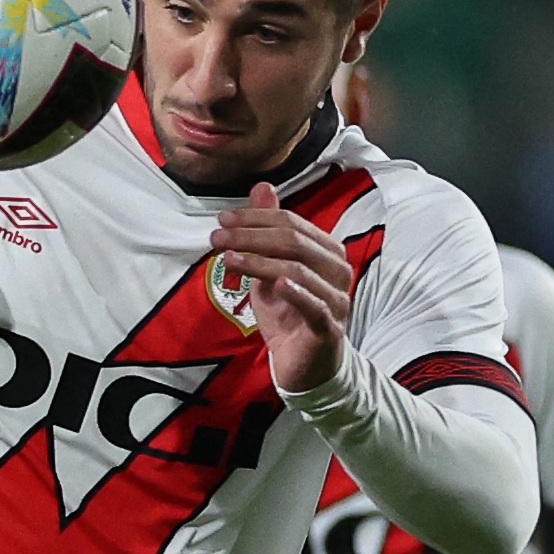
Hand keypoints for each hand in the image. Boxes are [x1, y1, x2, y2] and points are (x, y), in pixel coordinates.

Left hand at [208, 182, 356, 393]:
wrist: (306, 365)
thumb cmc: (290, 316)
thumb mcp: (271, 270)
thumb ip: (267, 232)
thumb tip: (261, 187)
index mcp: (326, 251)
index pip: (291, 223)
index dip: (256, 218)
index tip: (223, 219)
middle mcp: (337, 270)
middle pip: (294, 242)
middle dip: (251, 236)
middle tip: (217, 236)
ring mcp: (336, 298)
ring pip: (299, 270)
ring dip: (260, 262)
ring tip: (228, 258)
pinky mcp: (329, 328)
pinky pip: (315, 306)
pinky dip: (296, 293)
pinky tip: (274, 283)